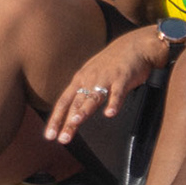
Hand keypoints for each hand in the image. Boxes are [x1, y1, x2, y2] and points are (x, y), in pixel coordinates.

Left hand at [44, 29, 169, 143]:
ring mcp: (106, 79)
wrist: (136, 45)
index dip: (56, 119)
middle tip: (62, 139)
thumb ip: (84, 90)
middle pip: (77, 104)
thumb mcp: (93, 73)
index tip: (50, 136)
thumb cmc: (114, 61)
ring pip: (93, 98)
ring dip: (84, 110)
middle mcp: (90, 79)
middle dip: (68, 122)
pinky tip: (110, 113)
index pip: (64, 102)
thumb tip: (73, 109)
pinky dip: (114, 102)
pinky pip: (118, 92)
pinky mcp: (123, 78)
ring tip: (75, 122)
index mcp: (81, 79)